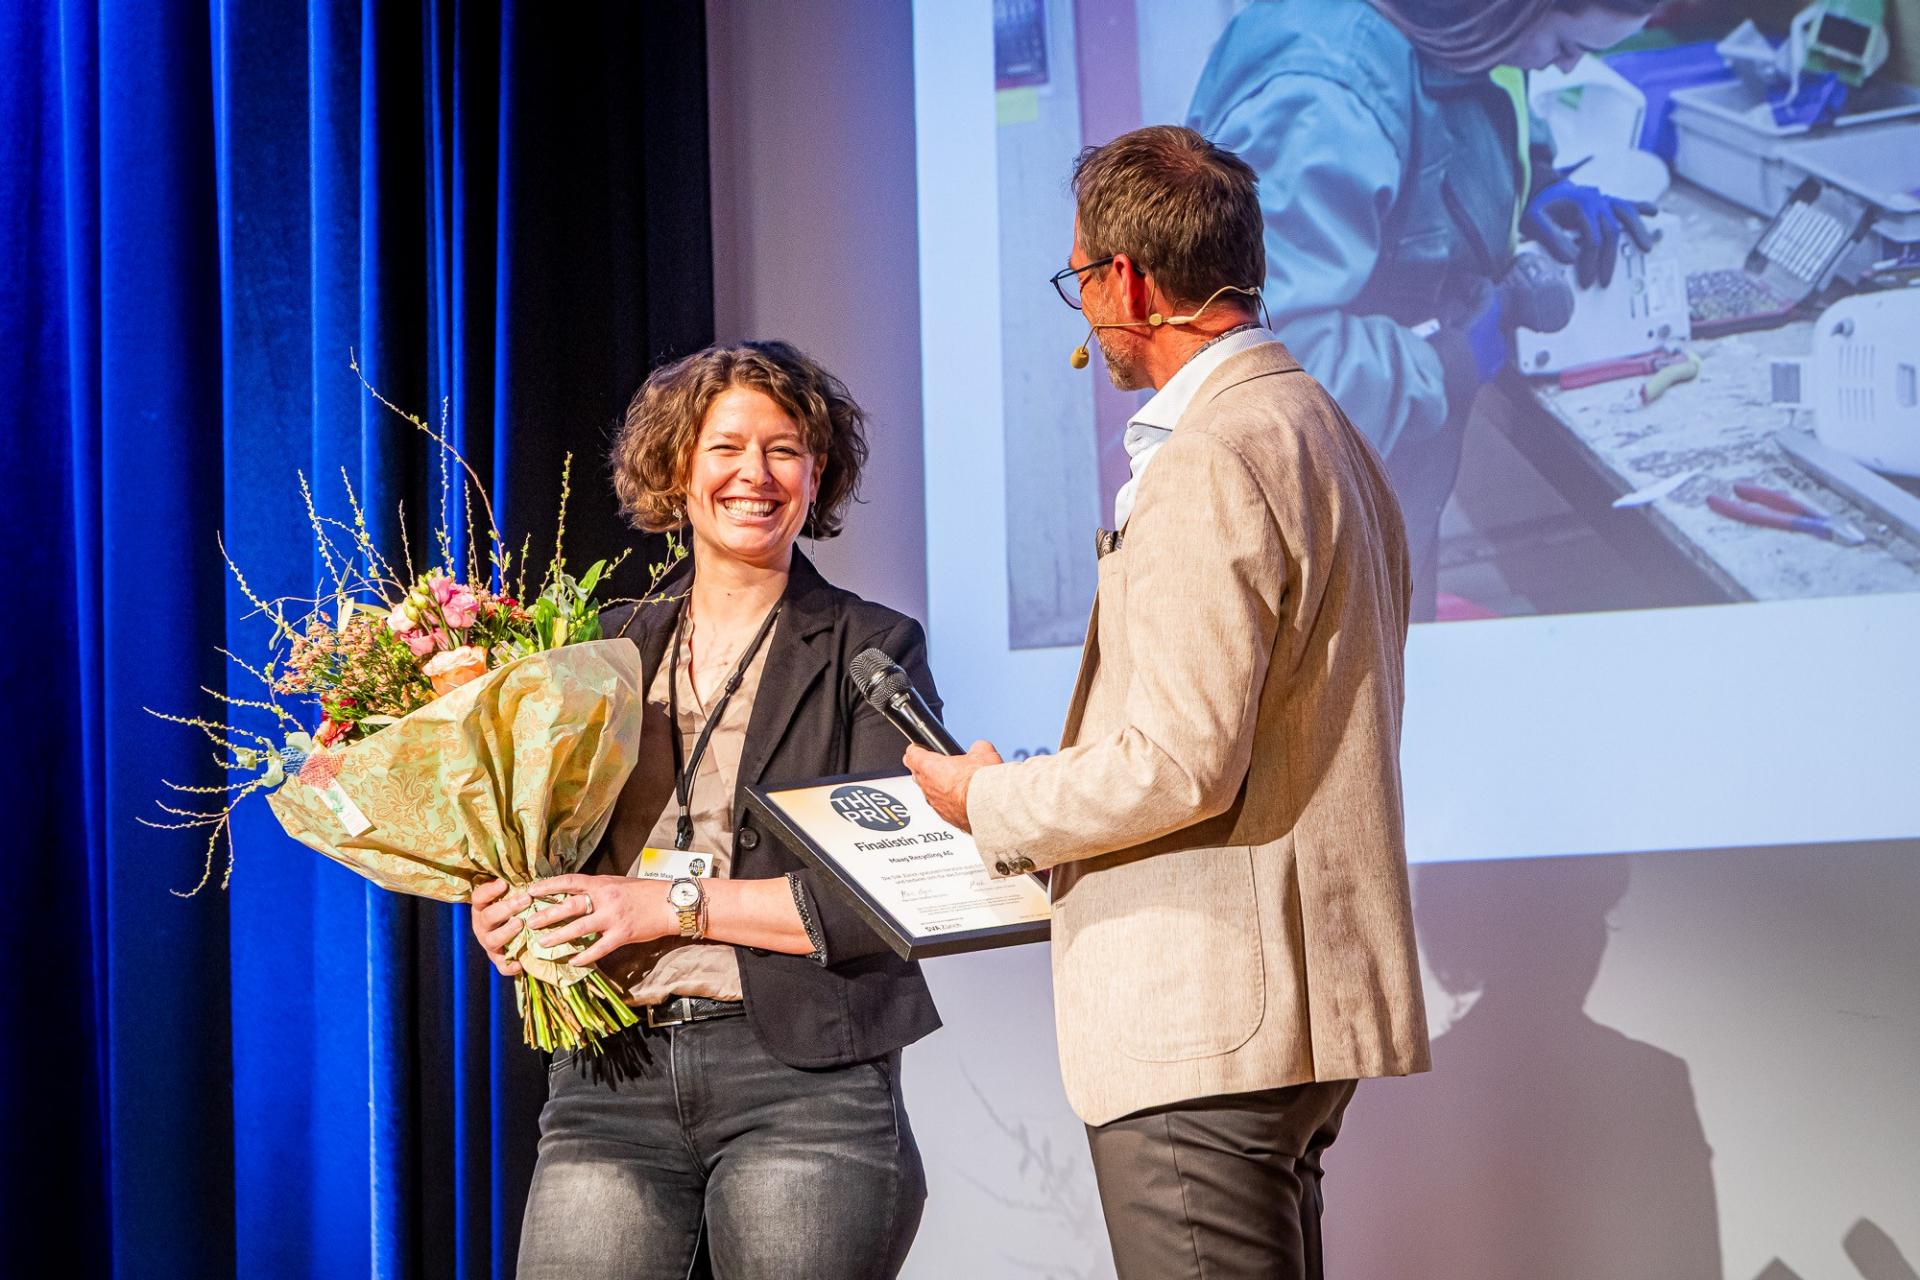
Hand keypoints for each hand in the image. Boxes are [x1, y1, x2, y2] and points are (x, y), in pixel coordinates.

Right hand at [469, 878, 528, 976]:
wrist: (515, 934)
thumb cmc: (518, 906)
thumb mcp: (515, 893)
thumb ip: (518, 884)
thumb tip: (533, 865)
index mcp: (483, 907)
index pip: (479, 897)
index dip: (489, 891)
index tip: (503, 883)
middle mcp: (482, 925)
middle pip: (488, 917)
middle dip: (506, 908)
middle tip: (525, 900)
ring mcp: (489, 943)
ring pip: (493, 940)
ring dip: (507, 932)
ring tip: (521, 924)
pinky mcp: (498, 959)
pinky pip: (502, 966)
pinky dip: (509, 966)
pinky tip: (520, 964)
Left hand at [523, 873, 674, 968]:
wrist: (671, 903)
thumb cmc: (645, 892)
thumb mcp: (618, 883)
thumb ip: (597, 889)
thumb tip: (575, 895)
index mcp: (602, 883)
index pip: (569, 882)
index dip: (548, 886)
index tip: (530, 891)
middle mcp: (605, 898)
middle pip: (569, 906)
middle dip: (547, 914)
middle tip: (529, 922)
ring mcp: (613, 917)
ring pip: (579, 927)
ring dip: (558, 936)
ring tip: (542, 943)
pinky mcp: (623, 934)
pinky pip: (599, 948)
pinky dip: (584, 956)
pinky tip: (573, 961)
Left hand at [903, 740, 1002, 832]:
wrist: (988, 806)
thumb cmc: (980, 780)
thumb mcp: (982, 752)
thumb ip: (975, 749)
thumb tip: (979, 748)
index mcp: (929, 766)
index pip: (912, 754)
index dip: (917, 750)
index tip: (920, 749)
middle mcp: (927, 786)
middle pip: (918, 775)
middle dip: (928, 770)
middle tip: (941, 766)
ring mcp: (935, 804)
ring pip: (930, 793)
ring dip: (940, 789)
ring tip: (957, 784)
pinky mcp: (946, 817)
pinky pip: (943, 808)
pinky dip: (950, 804)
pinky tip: (965, 800)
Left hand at [1523, 177, 1656, 288]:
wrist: (1540, 192)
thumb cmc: (1538, 209)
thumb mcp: (1534, 222)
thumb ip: (1551, 238)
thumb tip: (1572, 258)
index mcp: (1582, 203)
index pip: (1593, 238)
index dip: (1591, 262)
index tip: (1588, 282)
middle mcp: (1597, 199)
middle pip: (1612, 231)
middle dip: (1609, 259)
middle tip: (1605, 282)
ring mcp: (1604, 199)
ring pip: (1627, 214)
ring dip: (1638, 231)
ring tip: (1647, 248)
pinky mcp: (1608, 202)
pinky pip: (1628, 204)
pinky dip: (1642, 207)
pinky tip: (1655, 212)